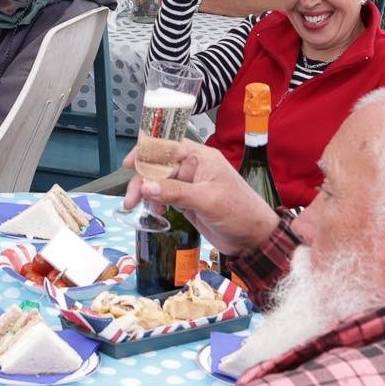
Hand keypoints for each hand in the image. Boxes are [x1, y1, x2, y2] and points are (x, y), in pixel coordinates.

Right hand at [122, 140, 280, 256]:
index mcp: (201, 158)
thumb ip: (175, 192)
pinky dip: (154, 202)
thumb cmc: (239, 213)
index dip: (145, 151)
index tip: (128, 164)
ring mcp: (189, 184)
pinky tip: (155, 211)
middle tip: (131, 199)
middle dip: (142, 180)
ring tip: (136, 207)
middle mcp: (193, 167)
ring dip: (145, 192)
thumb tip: (145, 187)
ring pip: (158, 181)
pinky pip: (163, 195)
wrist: (255, 239)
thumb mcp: (207, 201)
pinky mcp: (187, 201)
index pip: (167, 146)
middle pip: (158, 166)